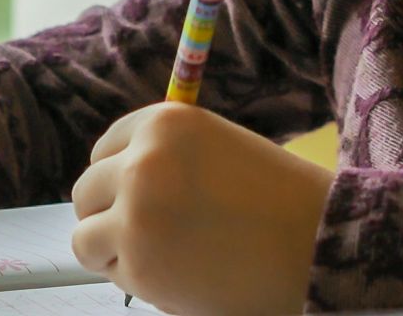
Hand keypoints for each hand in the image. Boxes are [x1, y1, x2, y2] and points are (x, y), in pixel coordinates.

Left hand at [70, 103, 333, 314]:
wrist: (318, 244)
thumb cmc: (278, 200)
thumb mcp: (216, 148)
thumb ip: (165, 156)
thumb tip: (112, 180)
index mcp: (163, 123)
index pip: (104, 149)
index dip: (117, 178)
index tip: (135, 197)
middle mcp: (141, 162)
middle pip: (85, 191)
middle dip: (107, 215)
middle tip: (144, 234)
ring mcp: (135, 215)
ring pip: (84, 237)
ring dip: (113, 251)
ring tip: (161, 256)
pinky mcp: (139, 266)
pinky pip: (113, 274)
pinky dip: (137, 281)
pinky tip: (179, 275)